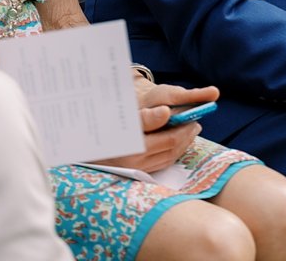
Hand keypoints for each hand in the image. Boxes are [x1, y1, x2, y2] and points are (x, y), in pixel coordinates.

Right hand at [94, 82, 217, 171]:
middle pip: (170, 147)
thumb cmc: (108, 129)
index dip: (179, 126)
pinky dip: (175, 151)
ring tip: (191, 128)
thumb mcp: (123, 119)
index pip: (164, 136)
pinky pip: (163, 162)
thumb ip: (146, 117)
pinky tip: (179, 140)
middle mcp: (133, 160)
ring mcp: (136, 169)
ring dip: (183, 142)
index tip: (186, 115)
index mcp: (130, 145)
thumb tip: (166, 112)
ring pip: (169, 156)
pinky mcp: (138, 173)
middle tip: (195, 120)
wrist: (89, 149)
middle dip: (185, 133)